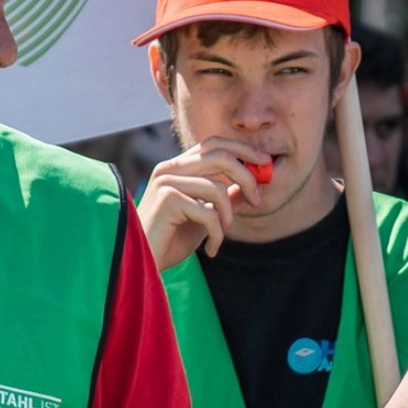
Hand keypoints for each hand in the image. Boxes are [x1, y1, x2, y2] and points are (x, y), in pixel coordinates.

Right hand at [136, 139, 266, 271]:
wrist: (143, 264)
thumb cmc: (170, 241)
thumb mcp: (205, 219)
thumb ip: (224, 201)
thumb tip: (251, 188)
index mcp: (177, 168)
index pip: (213, 143)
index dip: (242, 149)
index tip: (264, 163)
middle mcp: (169, 169)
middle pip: (220, 155)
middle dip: (247, 175)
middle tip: (258, 199)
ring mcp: (166, 182)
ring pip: (218, 188)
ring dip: (228, 217)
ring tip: (221, 236)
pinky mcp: (168, 199)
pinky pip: (209, 212)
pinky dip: (217, 234)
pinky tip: (211, 250)